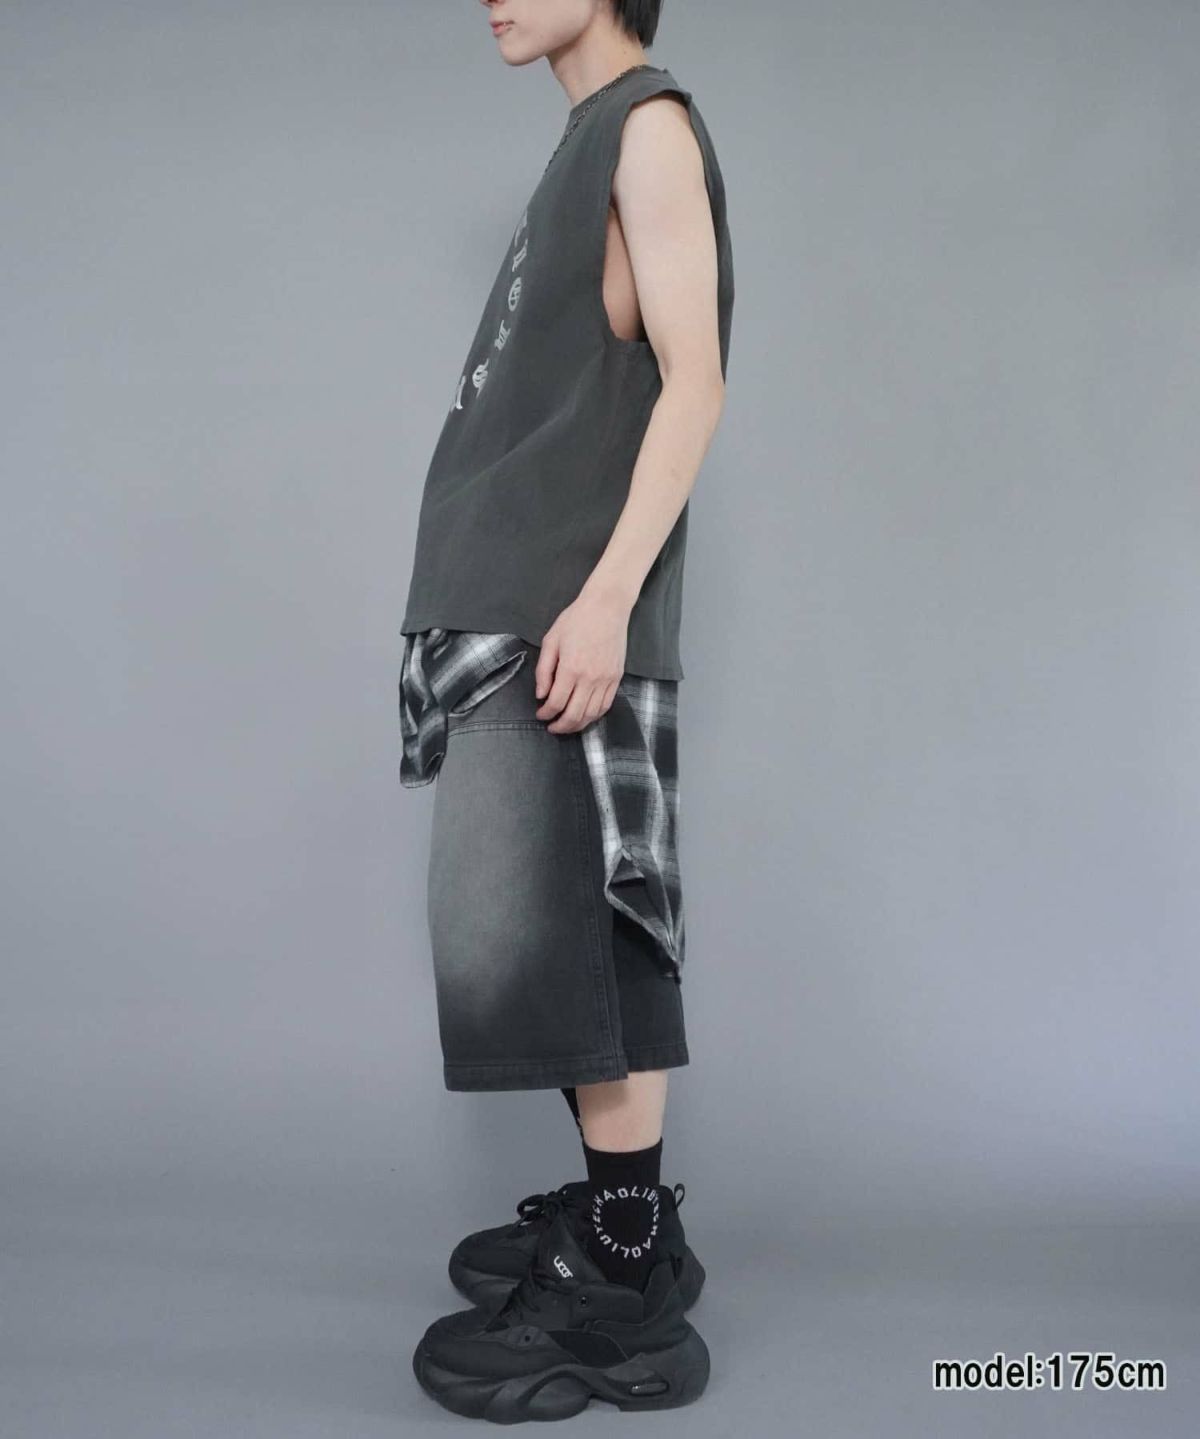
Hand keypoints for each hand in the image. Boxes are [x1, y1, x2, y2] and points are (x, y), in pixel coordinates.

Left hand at [534, 587, 629, 733]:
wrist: (607, 607)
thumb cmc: (576, 620)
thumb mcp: (551, 641)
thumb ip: (543, 670)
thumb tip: (540, 695)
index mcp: (570, 668)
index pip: (556, 703)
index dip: (545, 714)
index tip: (540, 714)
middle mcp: (590, 678)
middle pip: (574, 715)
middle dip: (560, 726)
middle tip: (552, 727)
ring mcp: (606, 680)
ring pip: (592, 714)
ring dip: (578, 725)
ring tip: (567, 725)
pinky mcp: (616, 678)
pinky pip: (606, 705)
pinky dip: (595, 716)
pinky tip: (585, 715)